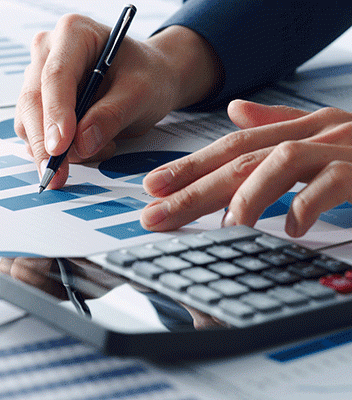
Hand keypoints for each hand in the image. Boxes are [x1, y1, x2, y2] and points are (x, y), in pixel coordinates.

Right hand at [14, 14, 221, 188]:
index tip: (61, 148)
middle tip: (57, 174)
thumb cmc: (147, 77)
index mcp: (73, 33)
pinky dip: (58, 150)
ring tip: (100, 146)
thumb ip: (112, 116)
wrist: (148, 81)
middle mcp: (48, 51)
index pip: (55, 76)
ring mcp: (38, 78)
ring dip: (56, 148)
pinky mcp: (38, 104)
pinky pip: (35, 133)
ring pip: (28, 121)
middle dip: (45, 142)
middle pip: (33, 101)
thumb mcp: (141, 93)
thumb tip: (81, 144)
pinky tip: (88, 145)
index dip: (55, 114)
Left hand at [141, 100, 351, 236]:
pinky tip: (289, 228)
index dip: (189, 165)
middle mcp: (317, 132)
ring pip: (281, 162)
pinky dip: (308, 205)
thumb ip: (279, 124)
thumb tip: (234, 110)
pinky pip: (335, 184)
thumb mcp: (325, 134)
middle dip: (194, 186)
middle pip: (242, 157)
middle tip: (157, 212)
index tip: (152, 187)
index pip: (232, 145)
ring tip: (224, 225)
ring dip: (246, 195)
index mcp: (301, 127)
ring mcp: (345, 148)